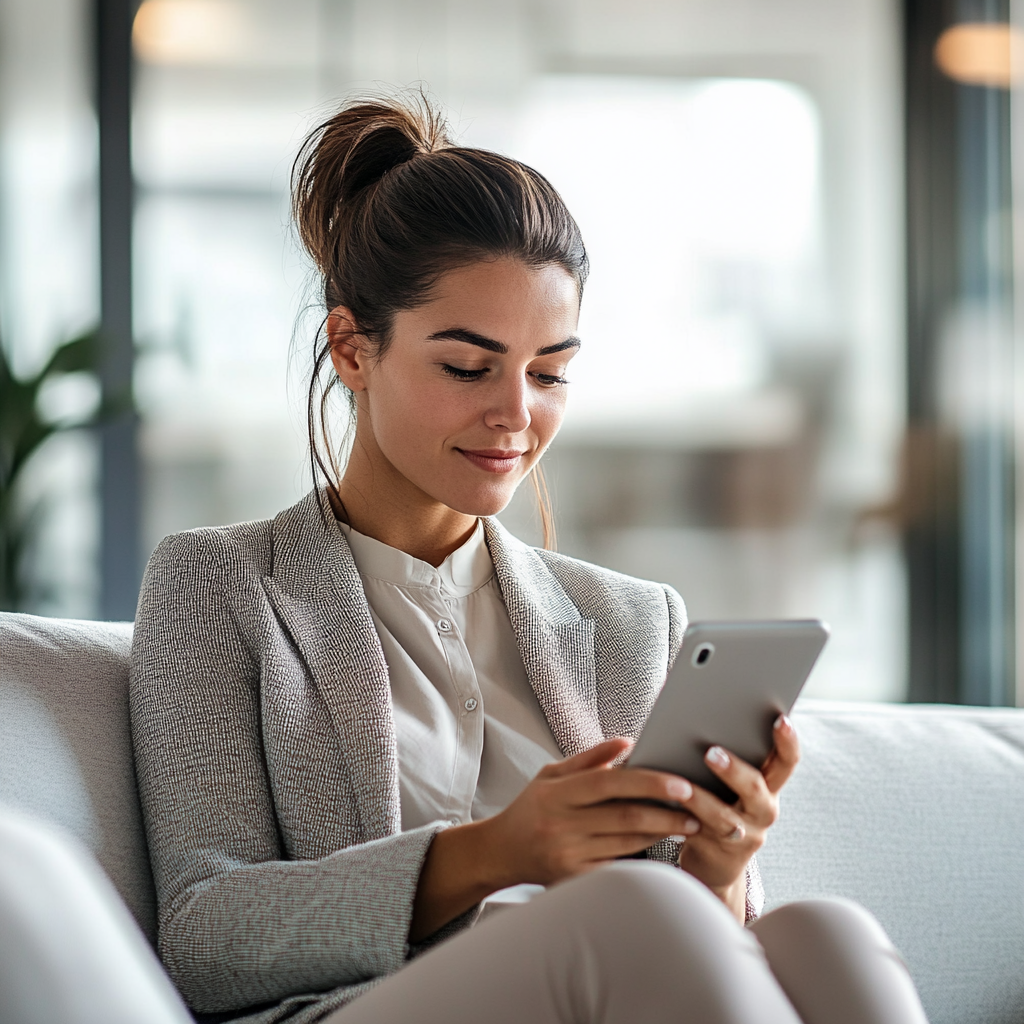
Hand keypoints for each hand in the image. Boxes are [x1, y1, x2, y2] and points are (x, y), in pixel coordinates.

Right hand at [410, 737, 700, 939]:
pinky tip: (661, 846)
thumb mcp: (551, 774)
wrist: (502, 851)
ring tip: (686, 823)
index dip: (647, 781)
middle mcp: (560, 824)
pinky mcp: (572, 879)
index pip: (609, 783)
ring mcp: (566, 854)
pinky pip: (616, 866)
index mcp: (556, 793)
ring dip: (661, 833)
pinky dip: (642, 856)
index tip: (679, 781)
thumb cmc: (532, 807)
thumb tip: (628, 742)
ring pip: (626, 844)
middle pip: (624, 816)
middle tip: (695, 806)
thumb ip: (590, 758)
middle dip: (665, 811)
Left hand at [675, 714, 799, 920]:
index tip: (781, 719)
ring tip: (682, 787)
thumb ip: (727, 754)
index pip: (786, 761)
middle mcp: (764, 810)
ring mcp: (745, 833)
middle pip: (756, 788)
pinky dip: (684, 819)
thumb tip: (700, 712)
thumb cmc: (719, 803)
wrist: (715, 859)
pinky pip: (701, 833)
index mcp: (769, 785)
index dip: (787, 742)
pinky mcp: (720, 852)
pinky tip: (666, 806)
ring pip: (724, 817)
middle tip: (711, 752)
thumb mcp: (730, 782)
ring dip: (702, 799)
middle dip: (734, 770)